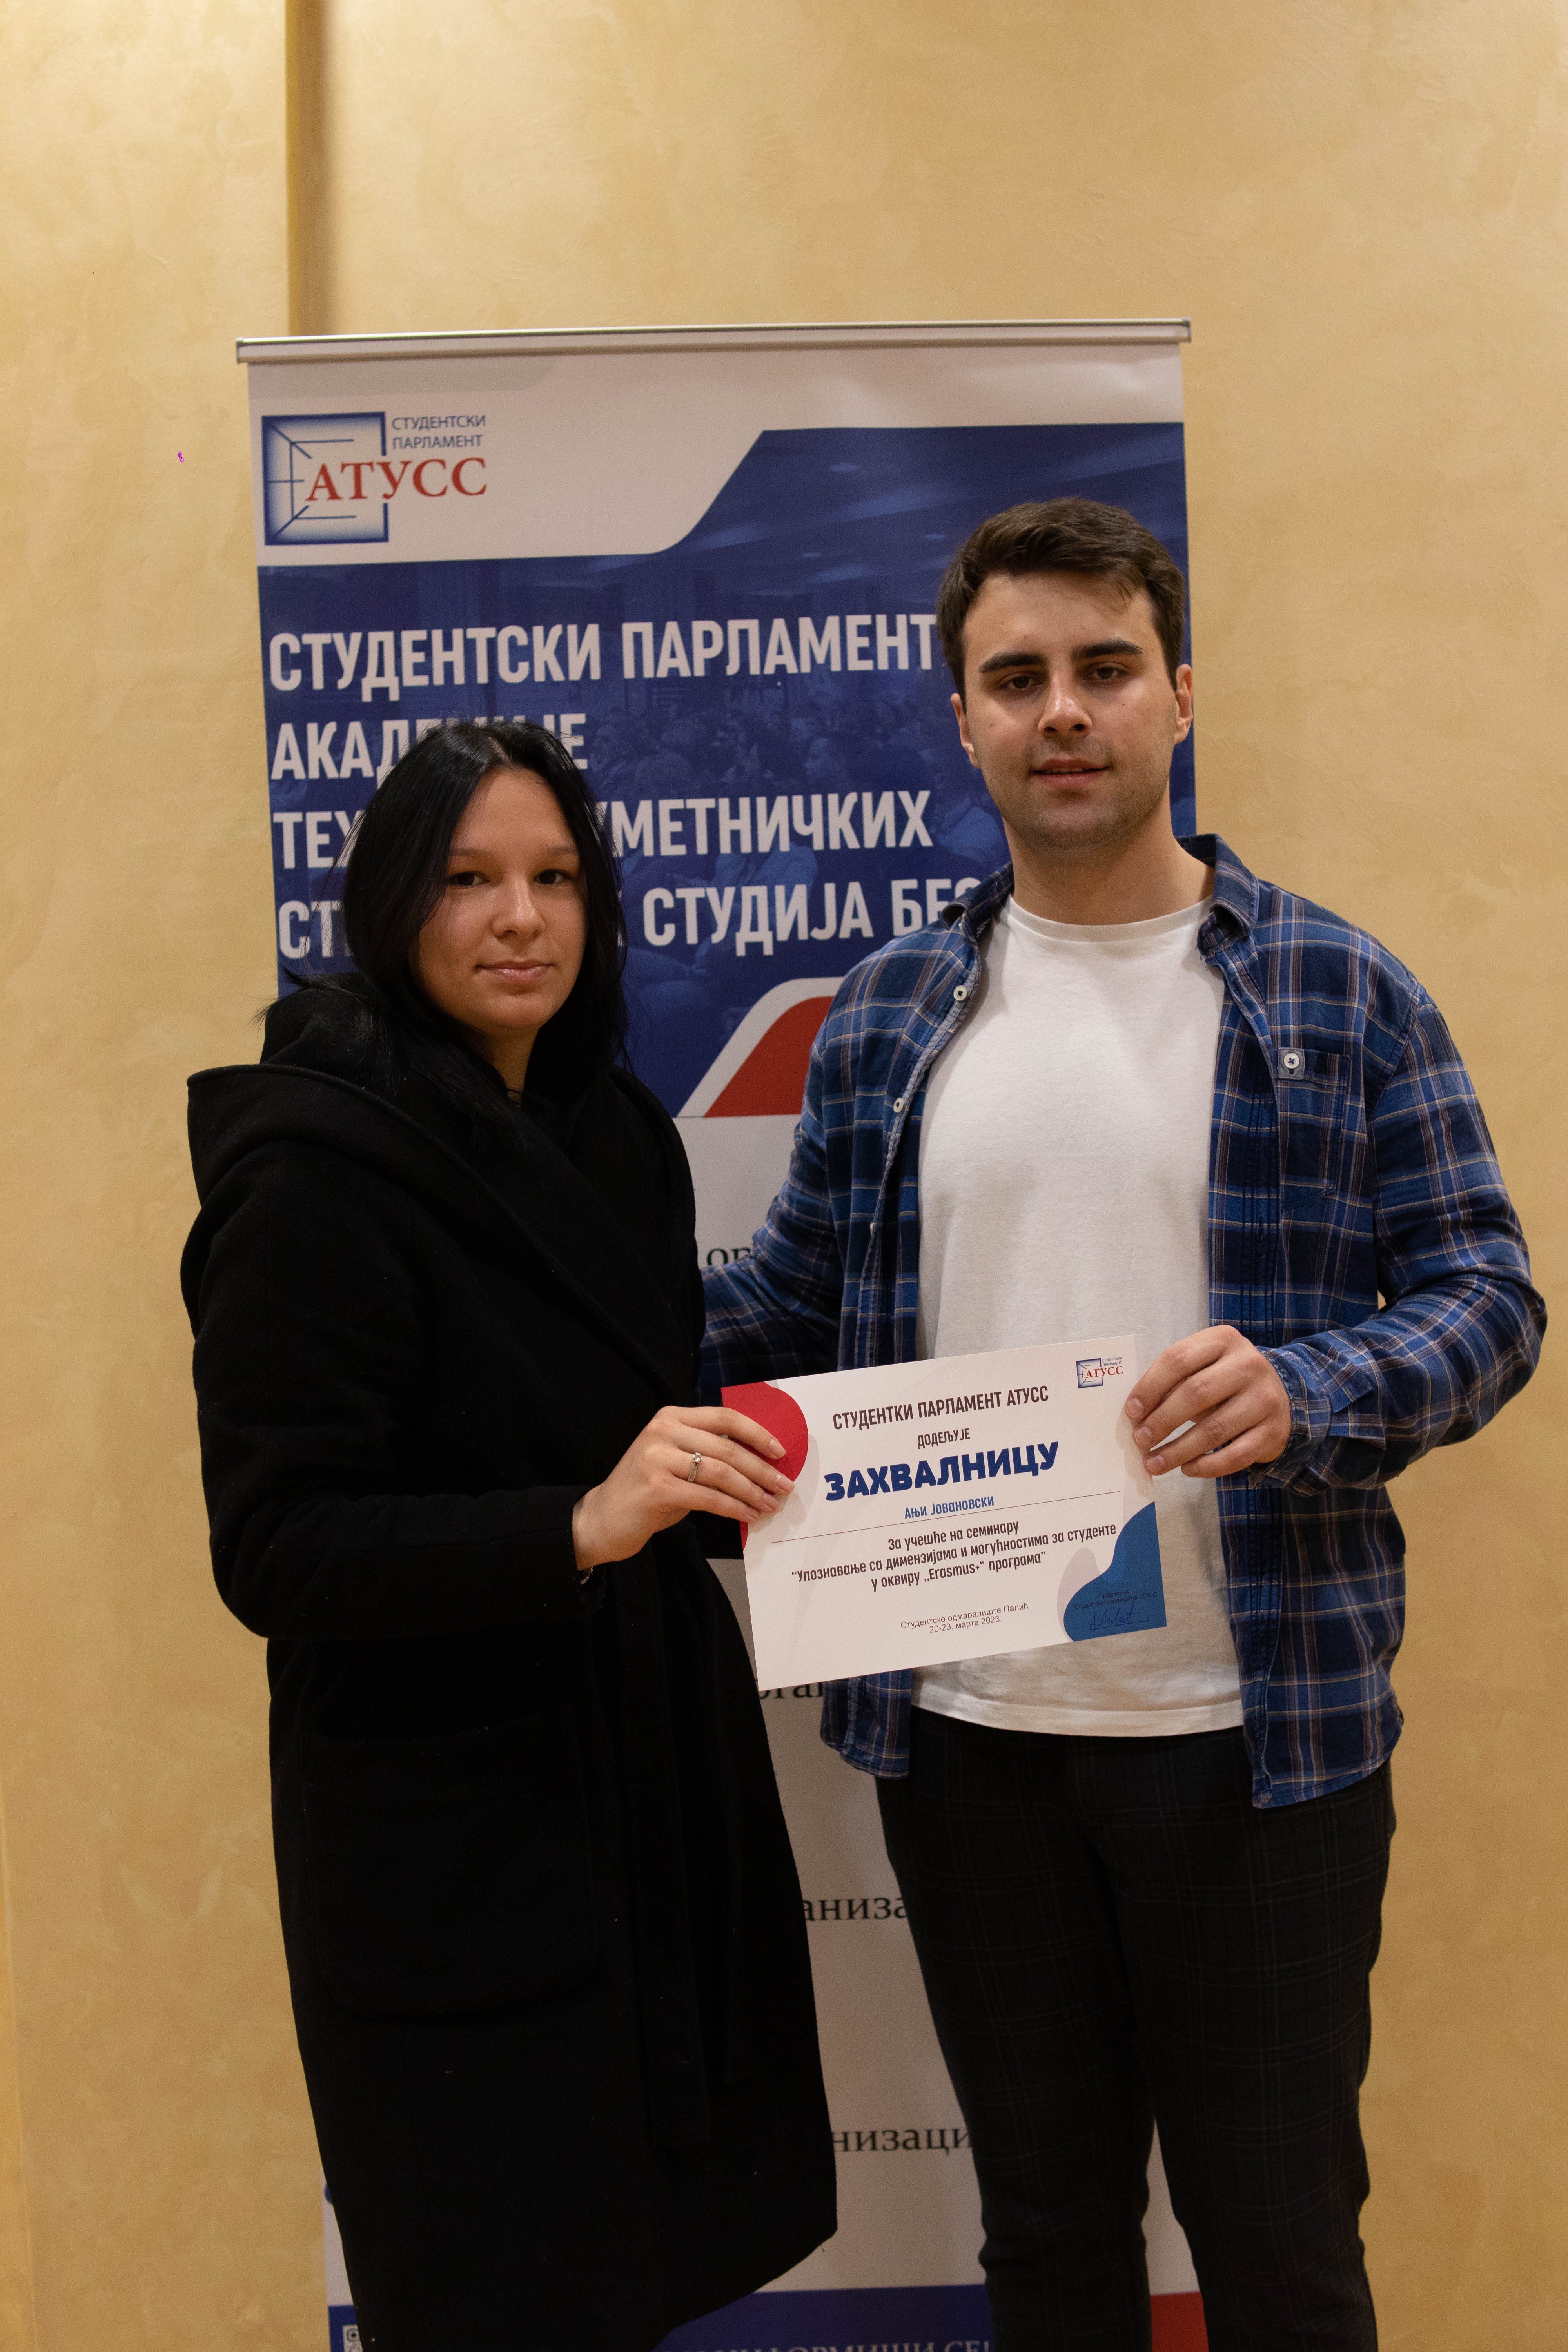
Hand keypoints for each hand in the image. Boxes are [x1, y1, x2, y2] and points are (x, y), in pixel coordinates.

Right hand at [571, 1405, 793, 1570]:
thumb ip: (707, 1453)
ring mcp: (657, 1458)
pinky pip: (708, 1498)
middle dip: (762, 1470)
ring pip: (721, 1473)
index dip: (757, 1433)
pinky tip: (747, 1516)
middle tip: (784, 1487)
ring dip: (752, 1492)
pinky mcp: (656, 1488)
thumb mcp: (676, 1461)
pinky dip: (734, 1508)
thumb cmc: (646, 1491)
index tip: (780, 1452)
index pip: (724, 1417)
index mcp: (670, 1418)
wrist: (602, 1519)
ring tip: (770, 1505)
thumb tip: (758, 1461)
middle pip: (727, 1448)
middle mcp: (662, 1431)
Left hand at [1125, 1325, 1290, 1478]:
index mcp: (1223, 1340)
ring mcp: (1265, 1399)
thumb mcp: (1203, 1367)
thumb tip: (1137, 1414)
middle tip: (1140, 1440)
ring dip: (1177, 1451)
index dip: (1150, 1387)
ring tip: (1154, 1463)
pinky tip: (1187, 1469)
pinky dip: (1207, 1466)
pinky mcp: (1273, 1432)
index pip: (1177, 1359)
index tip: (1132, 1411)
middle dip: (1161, 1421)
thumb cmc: (1225, 1380)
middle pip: (1195, 1394)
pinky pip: (1235, 1456)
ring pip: (1214, 1430)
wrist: (1278, 1393)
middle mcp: (1248, 1365)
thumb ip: (1174, 1381)